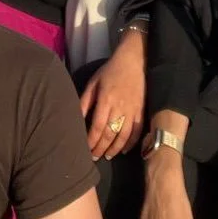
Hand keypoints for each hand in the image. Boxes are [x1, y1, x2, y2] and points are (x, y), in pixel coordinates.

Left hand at [79, 33, 145, 159]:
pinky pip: (137, 131)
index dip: (91, 141)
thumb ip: (85, 102)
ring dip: (114, 149)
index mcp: (106, 100)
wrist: (133, 61)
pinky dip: (131, 143)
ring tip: (107, 156)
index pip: (97, 127)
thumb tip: (76, 119)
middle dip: (101, 148)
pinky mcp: (141, 111)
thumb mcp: (93, 83)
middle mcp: (120, 108)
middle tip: (94, 157)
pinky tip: (124, 150)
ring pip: (123, 136)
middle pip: (109, 134)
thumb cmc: (110, 71)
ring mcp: (132, 111)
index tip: (86, 150)